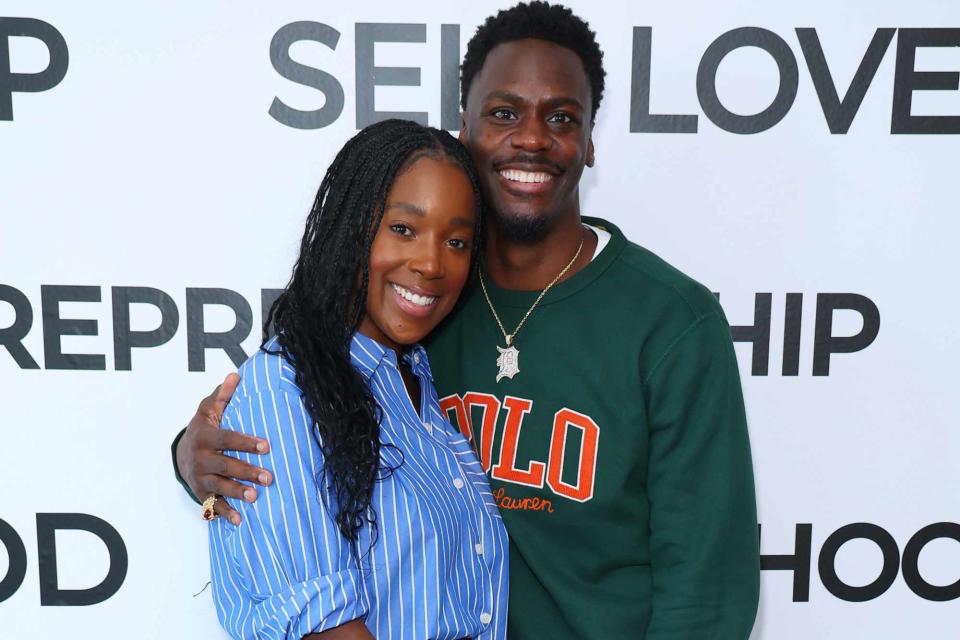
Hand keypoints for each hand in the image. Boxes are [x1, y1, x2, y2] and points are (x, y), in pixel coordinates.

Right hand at [176, 373, 272, 524]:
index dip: (246, 443)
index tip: (267, 446)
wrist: (180, 452)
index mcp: (205, 436)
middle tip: (269, 478)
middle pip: (225, 466)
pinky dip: (224, 513)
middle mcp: (200, 458)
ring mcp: (199, 477)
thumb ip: (223, 395)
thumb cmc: (204, 427)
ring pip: (219, 486)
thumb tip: (236, 375)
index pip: (227, 439)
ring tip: (256, 498)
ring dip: (237, 493)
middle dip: (247, 472)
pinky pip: (212, 504)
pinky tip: (239, 520)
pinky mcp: (200, 492)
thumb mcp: (209, 409)